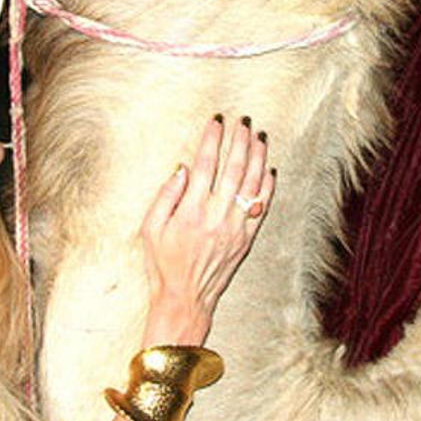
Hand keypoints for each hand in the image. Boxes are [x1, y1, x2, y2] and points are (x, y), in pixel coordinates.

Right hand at [140, 117, 274, 345]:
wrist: (185, 298)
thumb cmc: (163, 263)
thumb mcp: (150, 229)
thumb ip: (166, 196)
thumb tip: (183, 169)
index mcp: (191, 211)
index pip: (206, 165)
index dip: (212, 140)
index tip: (216, 121)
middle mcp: (217, 216)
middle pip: (234, 169)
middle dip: (240, 141)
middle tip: (244, 121)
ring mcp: (235, 228)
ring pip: (252, 184)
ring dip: (257, 157)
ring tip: (259, 136)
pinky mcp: (246, 239)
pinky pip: (261, 207)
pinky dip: (267, 186)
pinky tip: (269, 169)